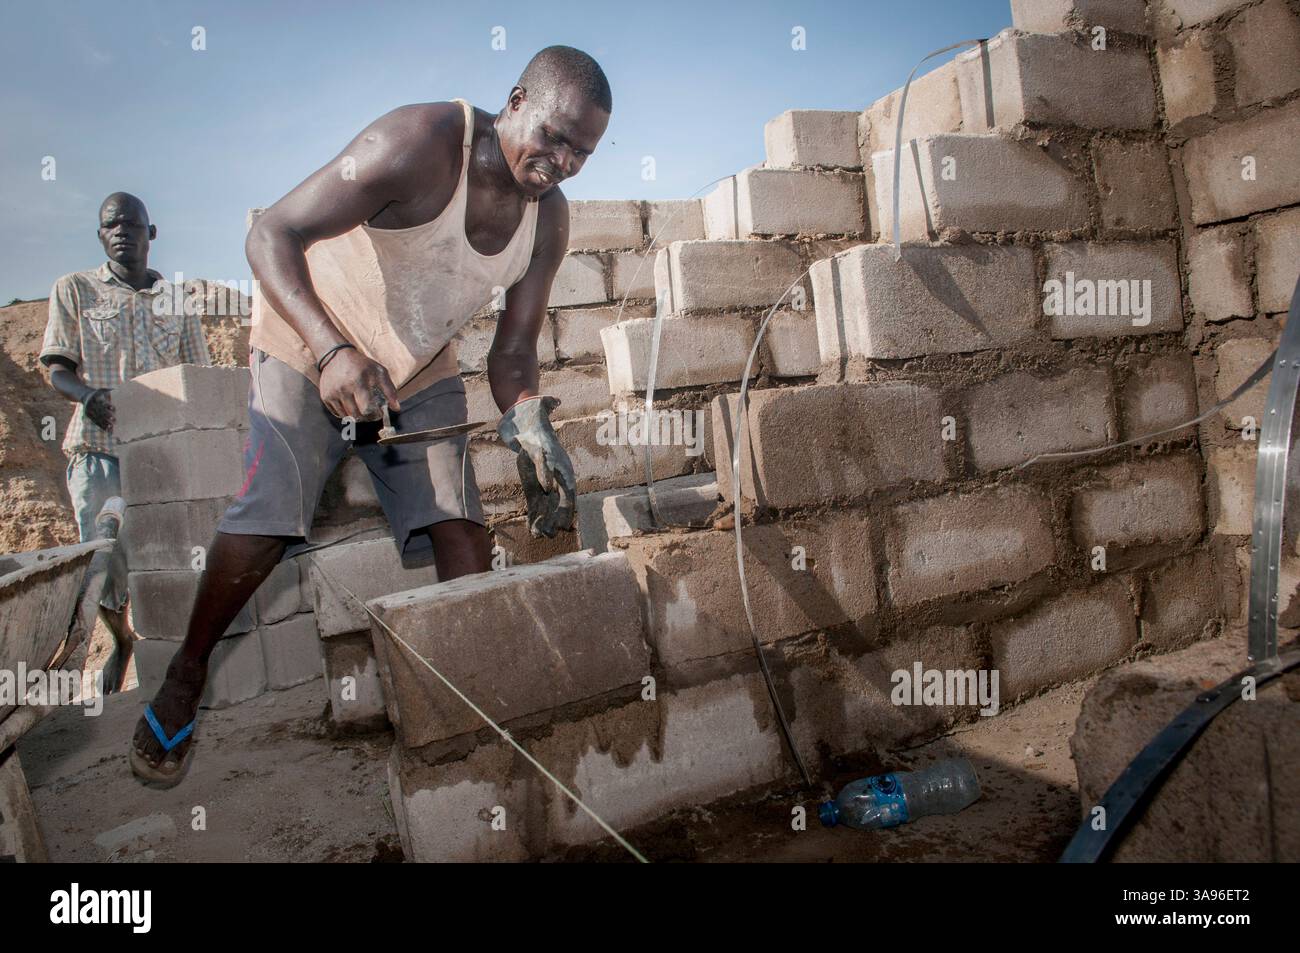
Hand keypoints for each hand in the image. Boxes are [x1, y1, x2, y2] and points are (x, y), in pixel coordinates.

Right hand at [83, 388, 114, 431]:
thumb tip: (121, 391)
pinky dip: (101, 425)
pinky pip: (95, 421)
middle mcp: (91, 404)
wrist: (85, 395)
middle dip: (107, 415)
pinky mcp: (88, 415)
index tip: (114, 408)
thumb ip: (110, 391)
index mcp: (95, 397)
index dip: (107, 405)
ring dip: (104, 422)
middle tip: (115, 420)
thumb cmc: (98, 393)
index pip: (102, 401)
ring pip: (97, 417)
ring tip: (111, 427)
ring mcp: (89, 410)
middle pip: (100, 410)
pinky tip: (107, 429)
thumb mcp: (103, 390)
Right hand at [317, 347, 398, 420]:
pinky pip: (337, 413)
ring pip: (346, 416)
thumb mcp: (379, 372)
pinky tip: (351, 406)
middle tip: (371, 414)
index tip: (379, 413)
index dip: (375, 414)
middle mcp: (343, 389)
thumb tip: (396, 408)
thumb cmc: (361, 365)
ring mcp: (332, 393)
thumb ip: (389, 390)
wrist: (336, 356)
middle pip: (356, 415)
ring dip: (356, 417)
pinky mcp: (325, 396)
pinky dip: (345, 413)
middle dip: (367, 418)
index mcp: (358, 382)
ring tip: (362, 411)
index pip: (367, 408)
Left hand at [497, 396, 575, 537]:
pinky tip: (532, 531)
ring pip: (547, 507)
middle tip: (554, 533)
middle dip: (557, 518)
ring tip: (542, 536)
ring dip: (545, 522)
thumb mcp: (539, 409)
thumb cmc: (534, 416)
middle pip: (559, 502)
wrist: (524, 419)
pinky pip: (535, 505)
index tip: (566, 520)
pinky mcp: (532, 486)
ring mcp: (544, 482)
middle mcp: (556, 476)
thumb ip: (545, 408)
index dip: (568, 506)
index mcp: (561, 464)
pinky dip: (534, 518)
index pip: (569, 489)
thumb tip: (552, 402)